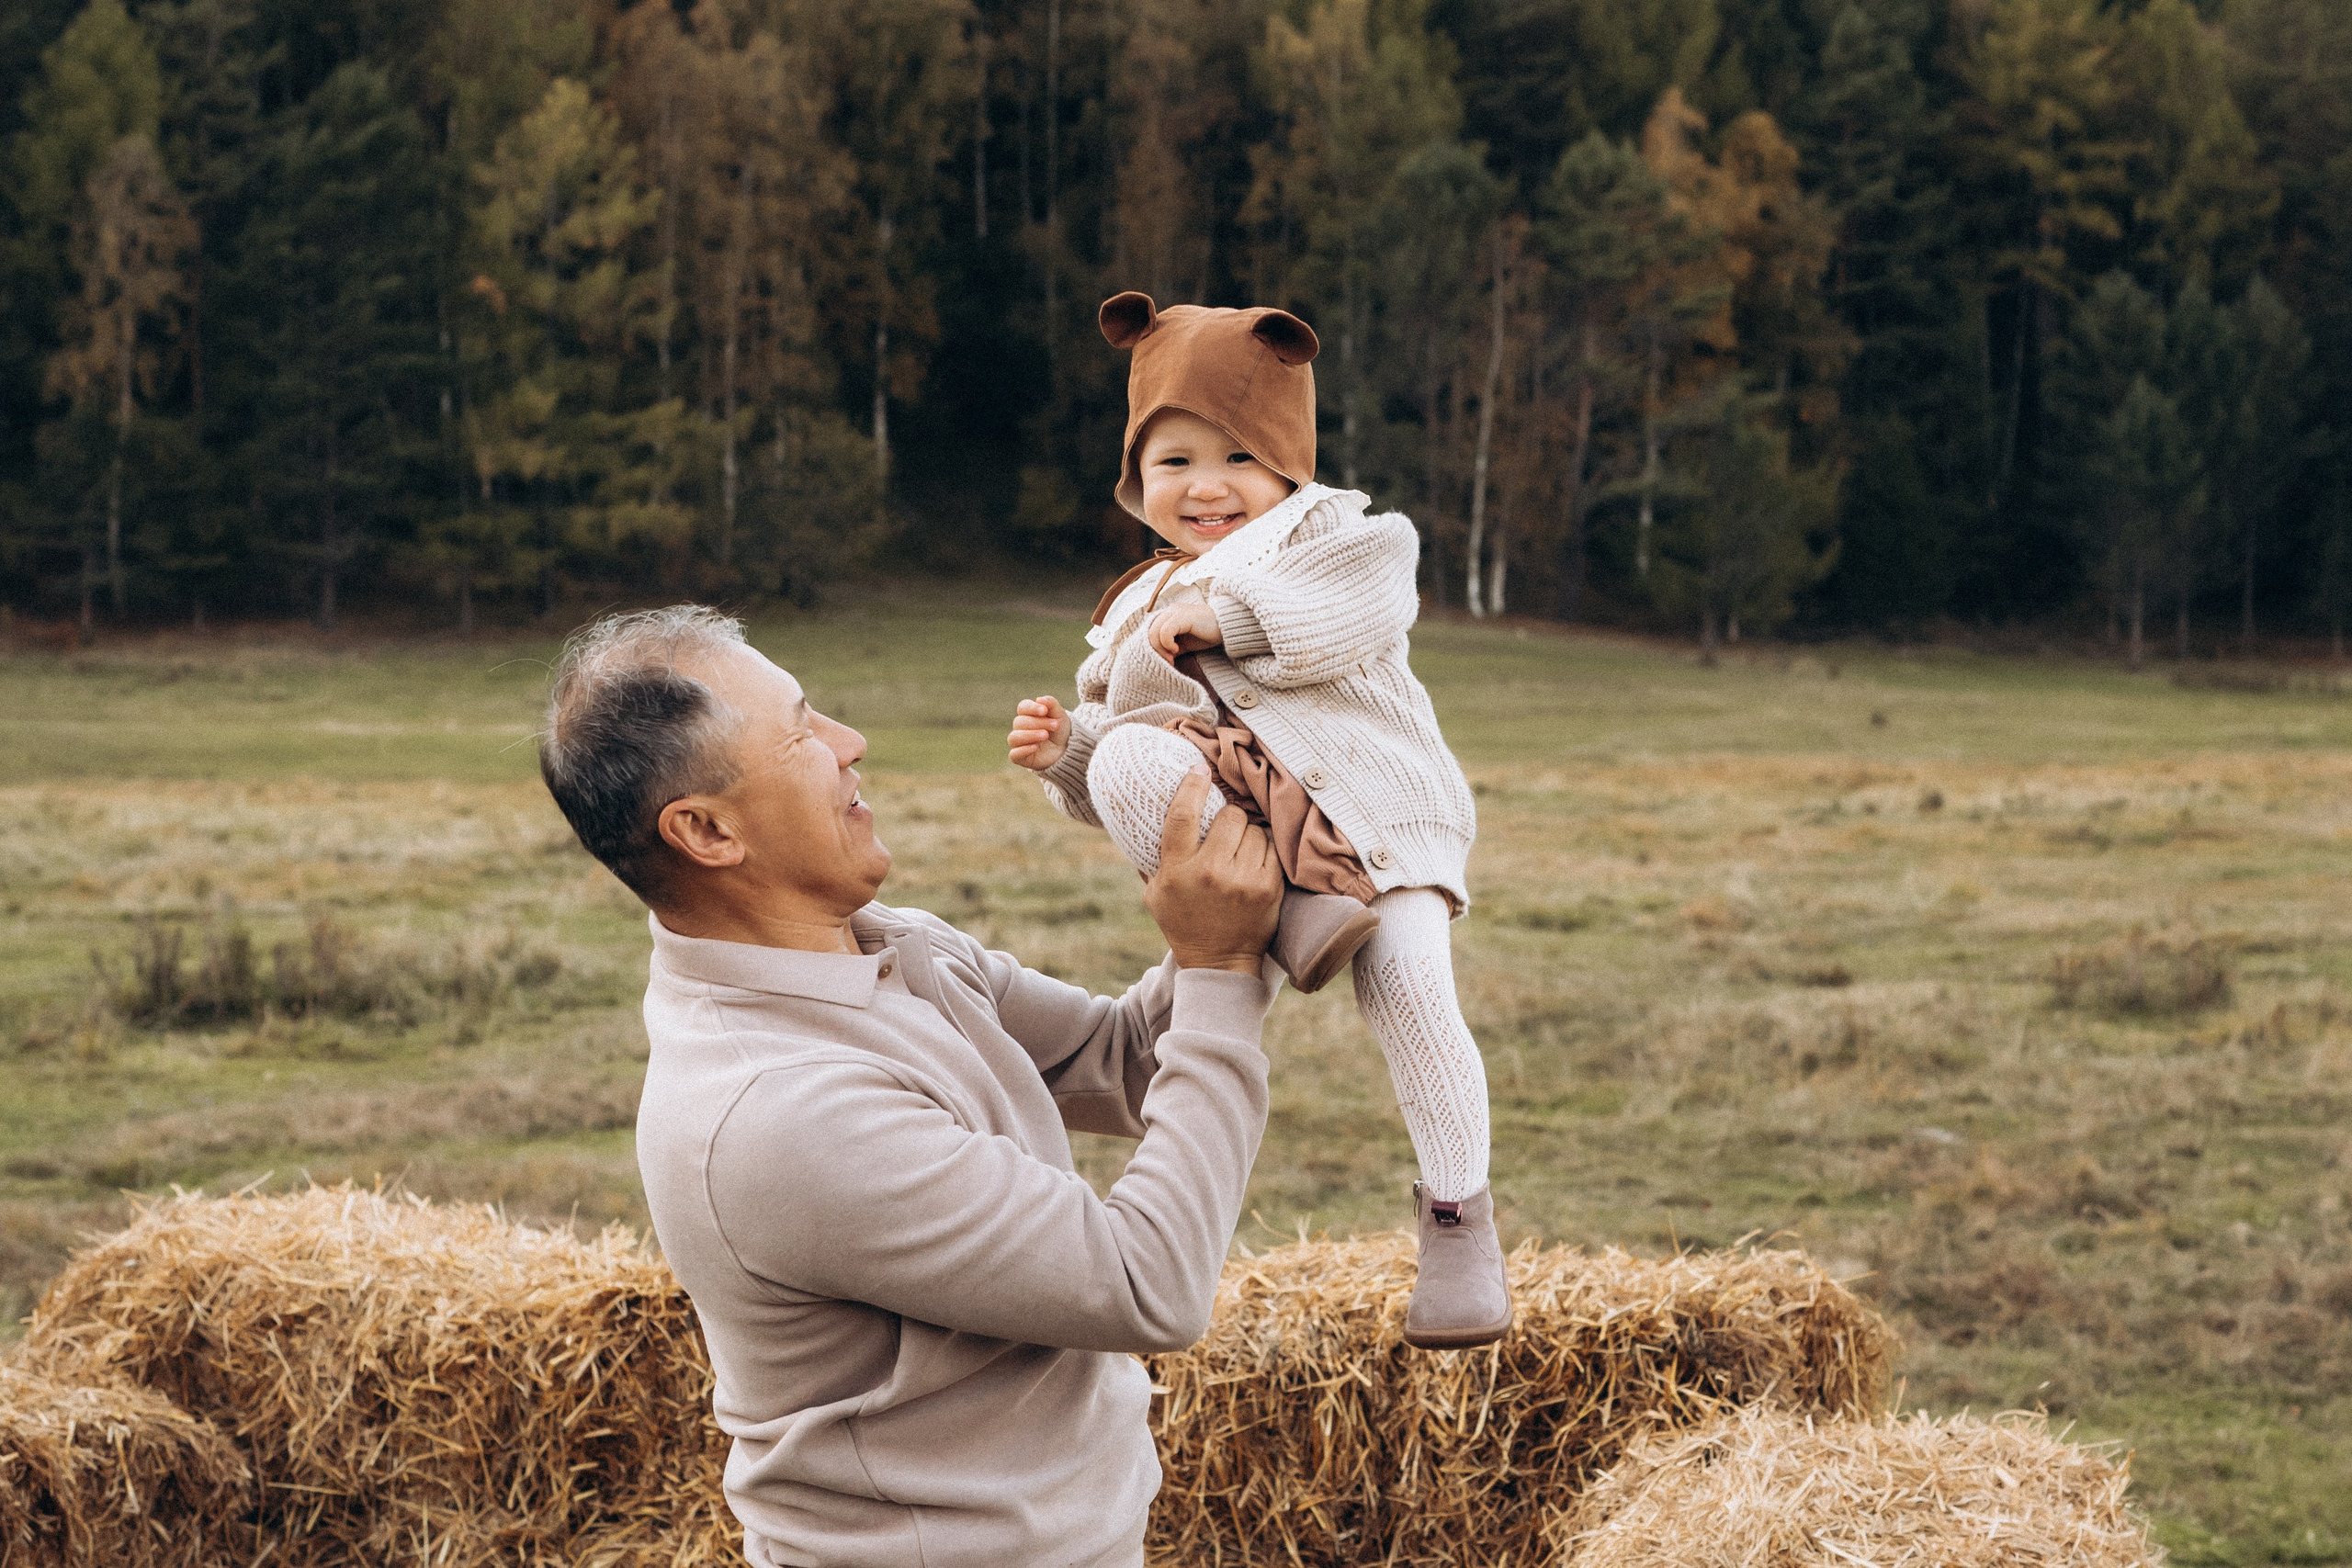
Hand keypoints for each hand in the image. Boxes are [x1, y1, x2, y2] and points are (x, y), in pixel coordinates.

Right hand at [1008, 695, 1068, 771]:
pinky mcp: (1020, 758)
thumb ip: (1051, 704)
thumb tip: (1039, 699)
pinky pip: (1014, 754)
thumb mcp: (1060, 715)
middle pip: (1020, 722)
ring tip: (1045, 735)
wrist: (1067, 750)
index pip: (1022, 707)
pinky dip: (1023, 750)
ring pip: (1014, 737)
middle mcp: (1020, 728)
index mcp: (1028, 715)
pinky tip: (1035, 747)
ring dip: (1030, 735)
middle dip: (1038, 723)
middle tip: (1055, 726)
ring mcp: (1019, 743)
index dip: (1031, 708)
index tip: (1044, 711)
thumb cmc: (1060, 731)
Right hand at [1143, 768, 1280, 972]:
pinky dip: (1264, 849)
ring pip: (1254, 829)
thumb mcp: (1155, 894)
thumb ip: (1153, 860)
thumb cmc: (1184, 923)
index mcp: (1178, 870)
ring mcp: (1243, 879)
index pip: (1183, 815)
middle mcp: (1210, 871)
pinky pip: (1272, 847)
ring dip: (1248, 834)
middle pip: (1229, 816)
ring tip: (1239, 851)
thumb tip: (1146, 818)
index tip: (1199, 769)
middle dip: (1228, 818)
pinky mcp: (1268, 887)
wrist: (1219, 963)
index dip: (1192, 786)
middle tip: (1224, 831)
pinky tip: (1255, 861)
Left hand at [1148, 604, 1222, 662]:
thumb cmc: (1206, 634)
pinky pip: (1165, 631)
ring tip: (1173, 657)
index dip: (1153, 647)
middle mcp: (1169, 610)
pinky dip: (1167, 643)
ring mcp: (1175, 612)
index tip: (1166, 660)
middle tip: (1169, 661)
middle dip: (1155, 650)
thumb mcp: (1183, 644)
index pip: (1149, 631)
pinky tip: (1177, 649)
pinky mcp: (1181, 616)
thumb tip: (1157, 659)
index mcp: (1167, 615)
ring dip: (1160, 649)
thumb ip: (1170, 648)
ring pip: (1154, 632)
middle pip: (1149, 632)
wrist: (1225, 627)